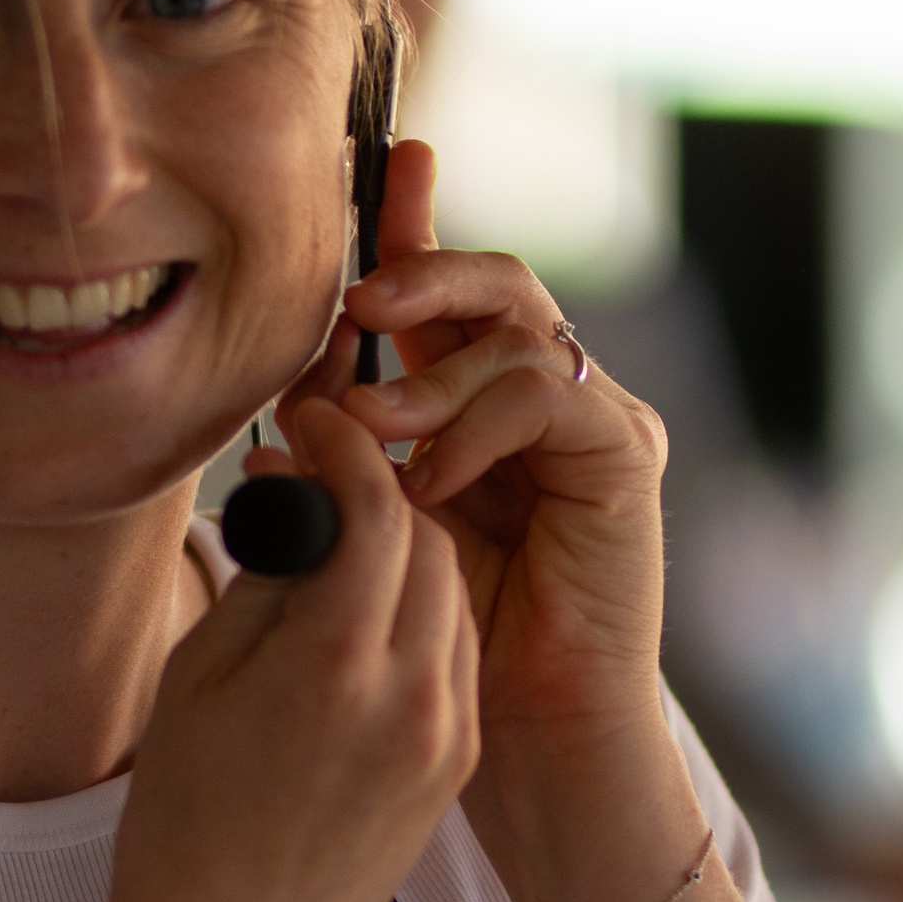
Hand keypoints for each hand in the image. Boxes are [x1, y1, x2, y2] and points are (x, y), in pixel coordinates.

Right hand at [112, 395, 478, 901]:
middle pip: (427, 540)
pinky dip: (416, 612)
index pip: (378, 506)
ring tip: (339, 542)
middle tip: (321, 470)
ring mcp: (447, 735)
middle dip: (379, 491)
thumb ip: (267, 572)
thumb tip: (297, 487)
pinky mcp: (457, 765)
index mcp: (339, 665)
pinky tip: (361, 617)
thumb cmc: (187, 816)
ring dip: (403, 549)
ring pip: (449, 593)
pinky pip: (451, 653)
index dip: (346, 446)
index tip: (310, 419)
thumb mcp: (202, 675)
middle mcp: (414, 695)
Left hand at [275, 140, 671, 790]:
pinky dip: (480, 424)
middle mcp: (544, 396)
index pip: (443, 294)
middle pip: (494, 282)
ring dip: (431, 374)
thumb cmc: (445, 646)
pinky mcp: (623, 459)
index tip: (380, 161)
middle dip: (422, 270)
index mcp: (476, 401)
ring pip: (517, 331)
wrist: (527, 740)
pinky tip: (435, 481)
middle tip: (358, 303)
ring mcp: (592, 420)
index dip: (412, 224)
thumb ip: (341, 470)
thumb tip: (279, 424)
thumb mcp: (372, 536)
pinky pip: (549, 395)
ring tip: (373, 433)